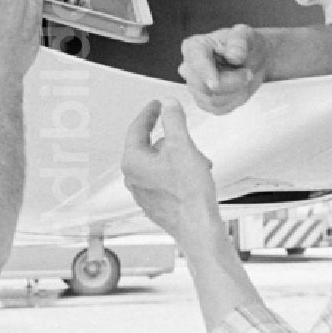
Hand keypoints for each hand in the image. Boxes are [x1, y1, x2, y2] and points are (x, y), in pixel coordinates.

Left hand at [121, 100, 218, 241]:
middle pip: (150, 146)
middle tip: (189, 139)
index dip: (149, 113)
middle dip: (173, 141)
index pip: (137, 128)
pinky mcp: (155, 204)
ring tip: (199, 161)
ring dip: (179, 157)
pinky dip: (178, 173)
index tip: (157, 104)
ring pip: (160, 164)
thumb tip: (168, 104)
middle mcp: (132, 178)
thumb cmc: (188, 191)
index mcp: (132, 161)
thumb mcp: (183, 145)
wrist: (198, 228)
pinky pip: (164, 179)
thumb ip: (174, 120)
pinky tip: (195, 176)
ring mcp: (143, 193)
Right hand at [179, 24, 267, 112]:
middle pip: (204, 87)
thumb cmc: (246, 44)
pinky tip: (240, 88)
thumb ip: (240, 41)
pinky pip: (219, 109)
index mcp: (193, 47)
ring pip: (213, 100)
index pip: (196, 63)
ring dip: (236, 92)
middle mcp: (189, 68)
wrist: (252, 59)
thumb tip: (233, 56)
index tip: (214, 84)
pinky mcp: (204, 102)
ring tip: (244, 77)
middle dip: (232, 83)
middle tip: (248, 73)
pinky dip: (235, 101)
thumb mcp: (247, 35)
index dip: (205, 73)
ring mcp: (195, 87)